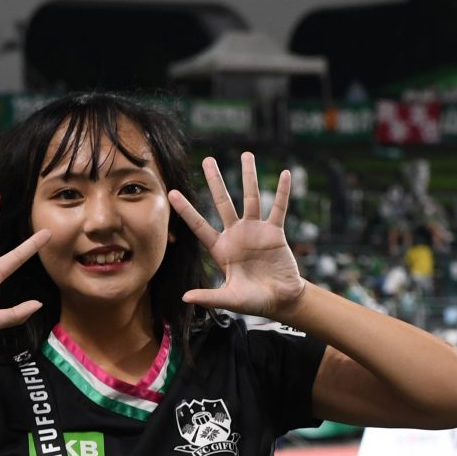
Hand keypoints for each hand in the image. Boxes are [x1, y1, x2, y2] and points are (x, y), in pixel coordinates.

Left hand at [168, 152, 306, 319]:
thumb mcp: (229, 299)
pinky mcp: (275, 232)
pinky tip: (285, 174)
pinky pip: (278, 208)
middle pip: (223, 202)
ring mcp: (256, 231)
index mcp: (221, 249)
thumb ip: (208, 296)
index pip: (199, 225)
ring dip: (249, 177)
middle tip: (207, 159)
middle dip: (215, 181)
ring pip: (251, 198)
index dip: (186, 210)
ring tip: (247, 154)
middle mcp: (236, 234)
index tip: (171, 193)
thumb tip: (184, 298)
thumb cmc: (253, 301)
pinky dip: (282, 192)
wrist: (280, 300)